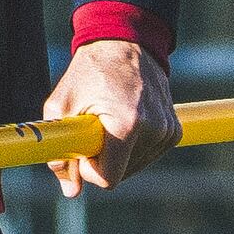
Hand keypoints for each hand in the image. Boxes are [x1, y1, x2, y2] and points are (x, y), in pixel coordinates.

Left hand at [40, 37, 174, 197]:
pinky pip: (148, 155)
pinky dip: (133, 146)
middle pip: (122, 174)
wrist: (125, 42)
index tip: (81, 148)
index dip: (89, 170)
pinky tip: (125, 121)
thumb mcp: (61, 107)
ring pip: (135, 166)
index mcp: (126, 125)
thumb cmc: (89, 72)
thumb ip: (60, 151)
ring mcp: (167, 130)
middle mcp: (153, 129)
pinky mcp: (174, 130)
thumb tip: (71, 190)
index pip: (108, 178)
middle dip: (102, 159)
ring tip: (109, 119)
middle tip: (92, 129)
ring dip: (118, 152)